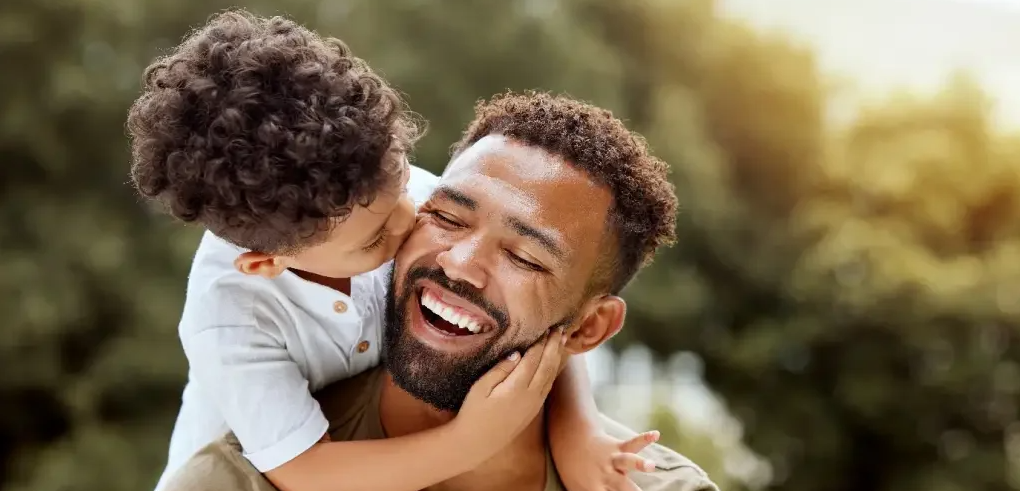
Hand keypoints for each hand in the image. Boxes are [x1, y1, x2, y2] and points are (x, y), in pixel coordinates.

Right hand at [453, 328, 565, 455]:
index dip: (540, 342)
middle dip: (554, 345)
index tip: (545, 327)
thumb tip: (517, 354)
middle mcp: (531, 395)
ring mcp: (534, 404)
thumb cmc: (474, 412)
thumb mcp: (480, 388)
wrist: (477, 443)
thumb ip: (500, 369)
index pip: (533, 358)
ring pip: (551, 375)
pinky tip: (554, 362)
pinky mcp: (534, 410)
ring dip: (557, 356)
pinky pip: (548, 386)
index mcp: (517, 387)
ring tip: (562, 340)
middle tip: (560, 328)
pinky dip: (553, 370)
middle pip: (547, 365)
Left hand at [558, 430, 661, 490]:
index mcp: (595, 488)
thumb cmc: (573, 471)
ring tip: (650, 465)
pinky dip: (644, 438)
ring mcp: (612, 459)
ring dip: (639, 464)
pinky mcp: (617, 447)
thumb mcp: (576, 490)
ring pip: (627, 461)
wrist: (570, 440)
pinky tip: (656, 434)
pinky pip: (632, 442)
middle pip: (623, 487)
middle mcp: (605, 474)